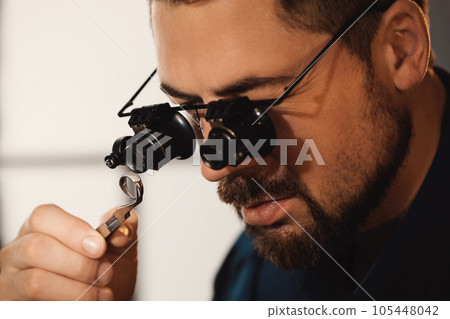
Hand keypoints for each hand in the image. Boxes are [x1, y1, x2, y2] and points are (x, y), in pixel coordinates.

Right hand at [0, 204, 137, 299]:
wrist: (101, 302)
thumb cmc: (103, 270)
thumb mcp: (119, 246)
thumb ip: (124, 229)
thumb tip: (121, 231)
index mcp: (41, 228)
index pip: (44, 217)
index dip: (73, 230)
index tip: (100, 246)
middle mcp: (19, 251)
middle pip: (37, 248)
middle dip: (79, 264)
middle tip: (106, 274)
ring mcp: (12, 281)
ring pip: (36, 281)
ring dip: (77, 290)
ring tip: (102, 293)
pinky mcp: (14, 305)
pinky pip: (38, 306)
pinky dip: (69, 305)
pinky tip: (87, 304)